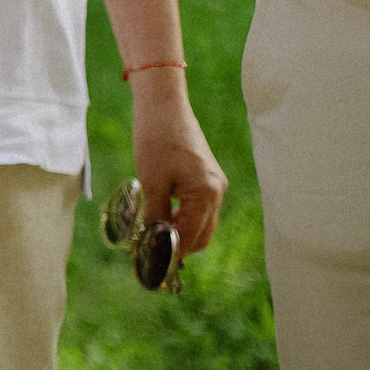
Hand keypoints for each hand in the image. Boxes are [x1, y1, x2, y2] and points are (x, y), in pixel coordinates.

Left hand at [130, 80, 227, 253]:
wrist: (163, 106)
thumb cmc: (156, 140)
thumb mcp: (152, 182)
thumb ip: (156, 216)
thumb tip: (153, 243)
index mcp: (206, 195)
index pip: (193, 238)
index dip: (174, 254)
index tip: (154, 263)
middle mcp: (217, 192)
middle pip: (203, 235)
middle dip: (180, 246)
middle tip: (152, 250)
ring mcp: (216, 183)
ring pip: (202, 222)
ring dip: (182, 231)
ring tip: (155, 232)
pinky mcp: (209, 176)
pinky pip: (200, 207)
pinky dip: (185, 216)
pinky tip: (164, 213)